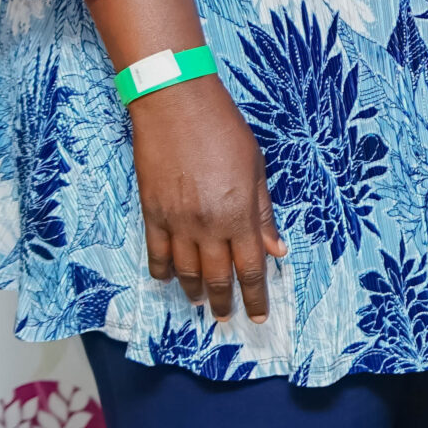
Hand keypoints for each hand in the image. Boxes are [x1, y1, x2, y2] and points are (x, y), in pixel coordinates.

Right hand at [129, 77, 287, 322]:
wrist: (176, 107)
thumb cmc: (225, 131)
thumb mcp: (256, 169)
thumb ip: (263, 213)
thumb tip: (276, 249)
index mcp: (239, 214)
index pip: (250, 267)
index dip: (256, 295)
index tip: (260, 316)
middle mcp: (207, 225)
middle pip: (217, 276)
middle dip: (226, 302)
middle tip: (229, 319)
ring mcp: (175, 221)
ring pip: (185, 271)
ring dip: (195, 291)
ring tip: (202, 303)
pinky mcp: (151, 213)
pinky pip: (156, 253)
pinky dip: (162, 272)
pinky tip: (169, 282)